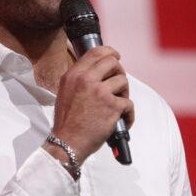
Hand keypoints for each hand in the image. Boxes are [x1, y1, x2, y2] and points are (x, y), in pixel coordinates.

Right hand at [47, 46, 134, 163]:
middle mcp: (86, 79)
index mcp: (74, 75)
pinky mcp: (112, 106)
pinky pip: (129, 104)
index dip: (110, 52)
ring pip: (123, 81)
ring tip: (118, 106)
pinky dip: (129, 114)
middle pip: (113, 62)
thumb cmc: (67, 122)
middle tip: (119, 85)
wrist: (67, 142)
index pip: (96, 52)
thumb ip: (80, 79)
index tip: (116, 57)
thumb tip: (98, 72)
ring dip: (124, 94)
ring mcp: (100, 92)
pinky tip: (123, 121)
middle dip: (119, 72)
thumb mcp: (65, 92)